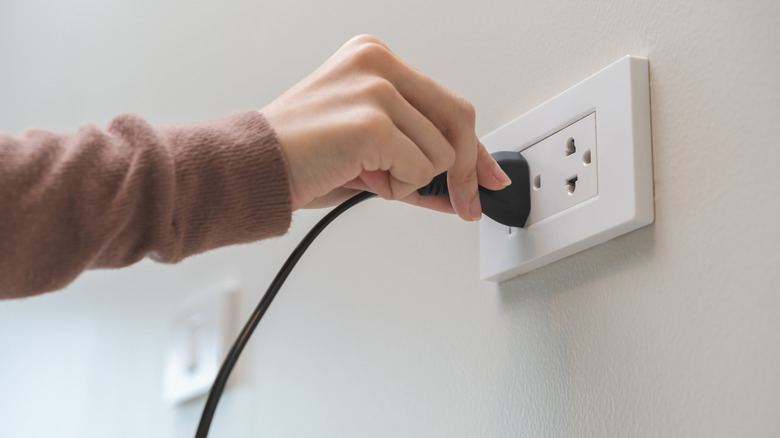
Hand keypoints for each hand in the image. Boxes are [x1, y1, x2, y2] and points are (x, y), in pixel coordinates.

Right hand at [261, 34, 510, 220]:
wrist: (254, 170)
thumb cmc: (301, 158)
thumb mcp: (370, 151)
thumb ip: (418, 158)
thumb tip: (464, 185)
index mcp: (374, 58)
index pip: (446, 102)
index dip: (474, 147)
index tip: (487, 176)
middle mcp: (377, 62)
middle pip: (458, 119)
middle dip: (466, 171)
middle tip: (463, 204)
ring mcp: (375, 87)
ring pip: (441, 152)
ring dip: (409, 180)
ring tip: (367, 174)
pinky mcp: (372, 120)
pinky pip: (421, 170)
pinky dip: (398, 188)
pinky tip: (363, 178)